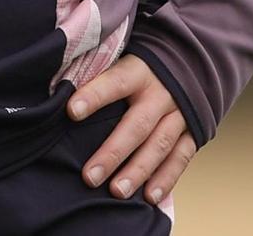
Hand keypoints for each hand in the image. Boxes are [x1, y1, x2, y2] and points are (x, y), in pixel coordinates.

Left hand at [66, 54, 196, 205]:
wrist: (188, 61)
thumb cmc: (141, 65)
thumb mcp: (123, 56)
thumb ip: (99, 71)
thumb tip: (60, 85)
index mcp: (139, 70)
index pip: (114, 82)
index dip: (94, 96)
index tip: (71, 112)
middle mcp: (161, 94)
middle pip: (136, 125)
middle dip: (113, 153)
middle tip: (90, 176)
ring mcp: (179, 114)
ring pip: (159, 145)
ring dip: (138, 171)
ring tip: (116, 192)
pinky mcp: (192, 133)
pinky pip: (180, 158)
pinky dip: (166, 179)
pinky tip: (149, 197)